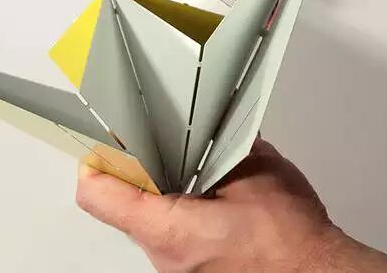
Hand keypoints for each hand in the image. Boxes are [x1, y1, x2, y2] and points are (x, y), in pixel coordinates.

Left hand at [76, 139, 386, 271]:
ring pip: (144, 217)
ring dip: (158, 186)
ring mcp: (176, 265)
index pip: (100, 196)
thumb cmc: (290, 242)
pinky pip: (168, 229)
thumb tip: (213, 128)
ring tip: (183, 160)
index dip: (96, 162)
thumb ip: (225, 145)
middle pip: (120, 204)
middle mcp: (164, 254)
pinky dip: (176, 204)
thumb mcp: (257, 172)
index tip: (104, 142)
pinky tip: (202, 186)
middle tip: (148, 140)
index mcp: (169, 229)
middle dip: (134, 168)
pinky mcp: (192, 265)